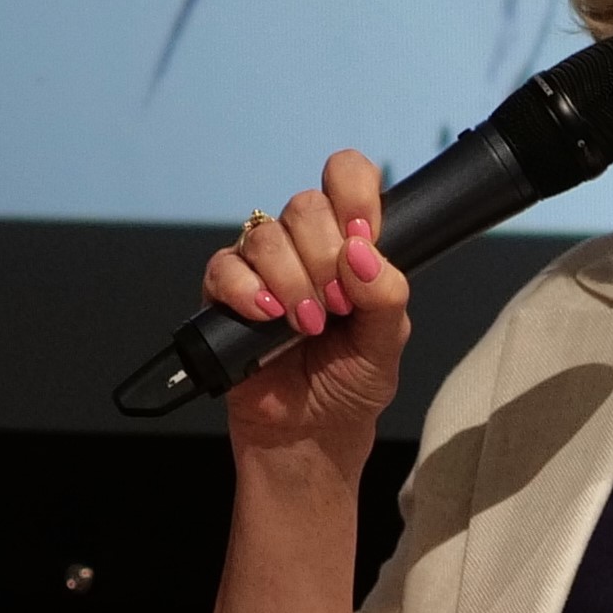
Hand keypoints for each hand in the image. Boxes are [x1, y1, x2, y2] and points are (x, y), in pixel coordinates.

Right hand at [210, 151, 412, 480]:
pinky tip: (267, 317)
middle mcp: (305, 246)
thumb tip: (363, 253)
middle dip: (325, 256)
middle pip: (305, 205)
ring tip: (307, 326)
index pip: (347, 176)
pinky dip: (247, 291)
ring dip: (292, 281)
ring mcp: (263, 267)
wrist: (310, 436)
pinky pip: (225, 267)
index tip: (363, 235)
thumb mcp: (387, 344)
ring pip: (266, 235)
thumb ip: (387, 297)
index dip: (354, 192)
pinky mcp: (225, 293)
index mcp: (350, 243)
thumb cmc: (351, 385)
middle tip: (338, 306)